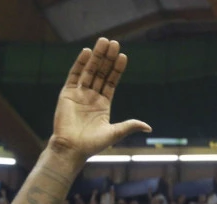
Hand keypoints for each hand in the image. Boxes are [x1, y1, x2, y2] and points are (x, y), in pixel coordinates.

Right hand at [49, 38, 150, 167]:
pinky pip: (74, 75)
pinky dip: (80, 63)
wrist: (72, 149)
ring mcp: (79, 94)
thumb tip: (148, 127)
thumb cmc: (93, 144)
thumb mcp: (115, 133)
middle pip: (101, 73)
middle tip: (114, 42)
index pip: (111, 82)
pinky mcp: (67, 94)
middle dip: (107, 58)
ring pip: (89, 71)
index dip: (117, 69)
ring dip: (96, 56)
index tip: (123, 56)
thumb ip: (130, 126)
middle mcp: (91, 96)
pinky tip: (87, 52)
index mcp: (103, 104)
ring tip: (103, 41)